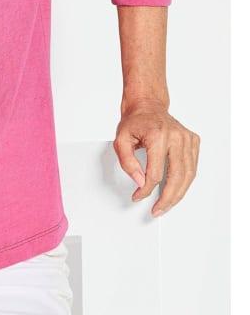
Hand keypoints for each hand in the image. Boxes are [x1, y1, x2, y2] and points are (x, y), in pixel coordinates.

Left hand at [113, 98, 199, 216]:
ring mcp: (187, 138)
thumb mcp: (120, 140)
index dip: (146, 189)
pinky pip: (192, 167)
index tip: (138, 196)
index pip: (154, 173)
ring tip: (167, 205)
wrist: (147, 105)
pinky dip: (185, 181)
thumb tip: (140, 181)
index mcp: (157, 136)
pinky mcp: (193, 141)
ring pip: (188, 175)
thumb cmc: (135, 121)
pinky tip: (176, 189)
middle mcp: (176, 136)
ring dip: (178, 194)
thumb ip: (127, 162)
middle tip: (158, 210)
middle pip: (176, 177)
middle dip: (167, 198)